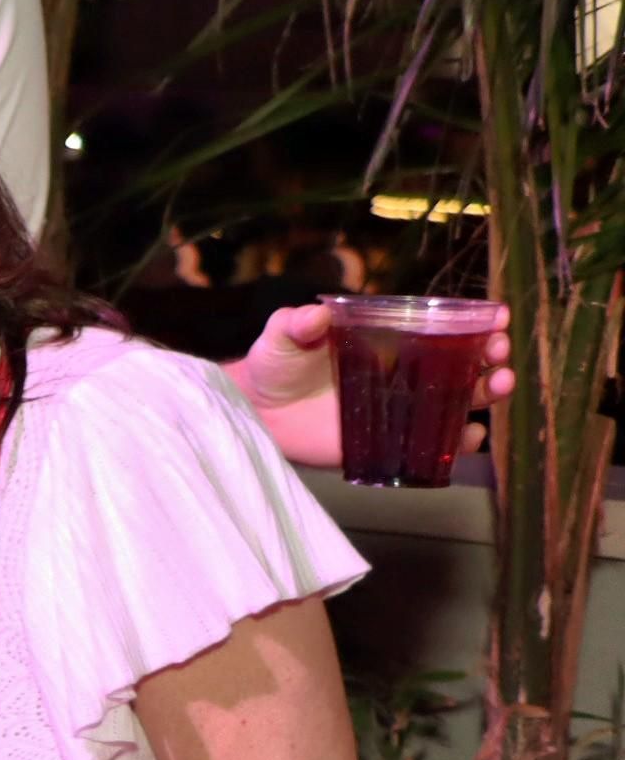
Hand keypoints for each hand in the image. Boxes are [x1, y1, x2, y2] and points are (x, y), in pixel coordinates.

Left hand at [235, 302, 513, 469]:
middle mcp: (406, 371)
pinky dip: (458, 442)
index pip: (441, 326)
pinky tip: (470, 436)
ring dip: (487, 393)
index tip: (498, 315)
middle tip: (499, 352)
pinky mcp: (392, 442)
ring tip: (500, 384)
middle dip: (490, 356)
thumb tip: (315, 315)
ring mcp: (403, 408)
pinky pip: (435, 444)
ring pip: (459, 400)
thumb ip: (296, 323)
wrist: (260, 412)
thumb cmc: (276, 364)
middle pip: (463, 363)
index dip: (474, 321)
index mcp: (389, 338)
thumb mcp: (282, 335)